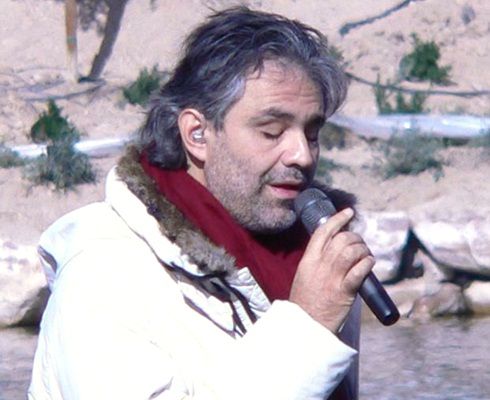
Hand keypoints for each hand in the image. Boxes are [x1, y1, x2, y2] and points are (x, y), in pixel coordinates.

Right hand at [289, 208, 374, 332]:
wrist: (306, 324)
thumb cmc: (306, 301)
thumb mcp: (304, 275)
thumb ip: (316, 261)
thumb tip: (335, 247)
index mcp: (308, 260)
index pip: (323, 232)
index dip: (338, 219)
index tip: (349, 212)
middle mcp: (320, 266)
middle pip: (341, 239)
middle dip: (355, 237)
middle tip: (360, 244)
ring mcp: (332, 278)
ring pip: (351, 251)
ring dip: (363, 250)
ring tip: (366, 255)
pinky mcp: (344, 291)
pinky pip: (359, 271)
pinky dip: (367, 263)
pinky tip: (369, 264)